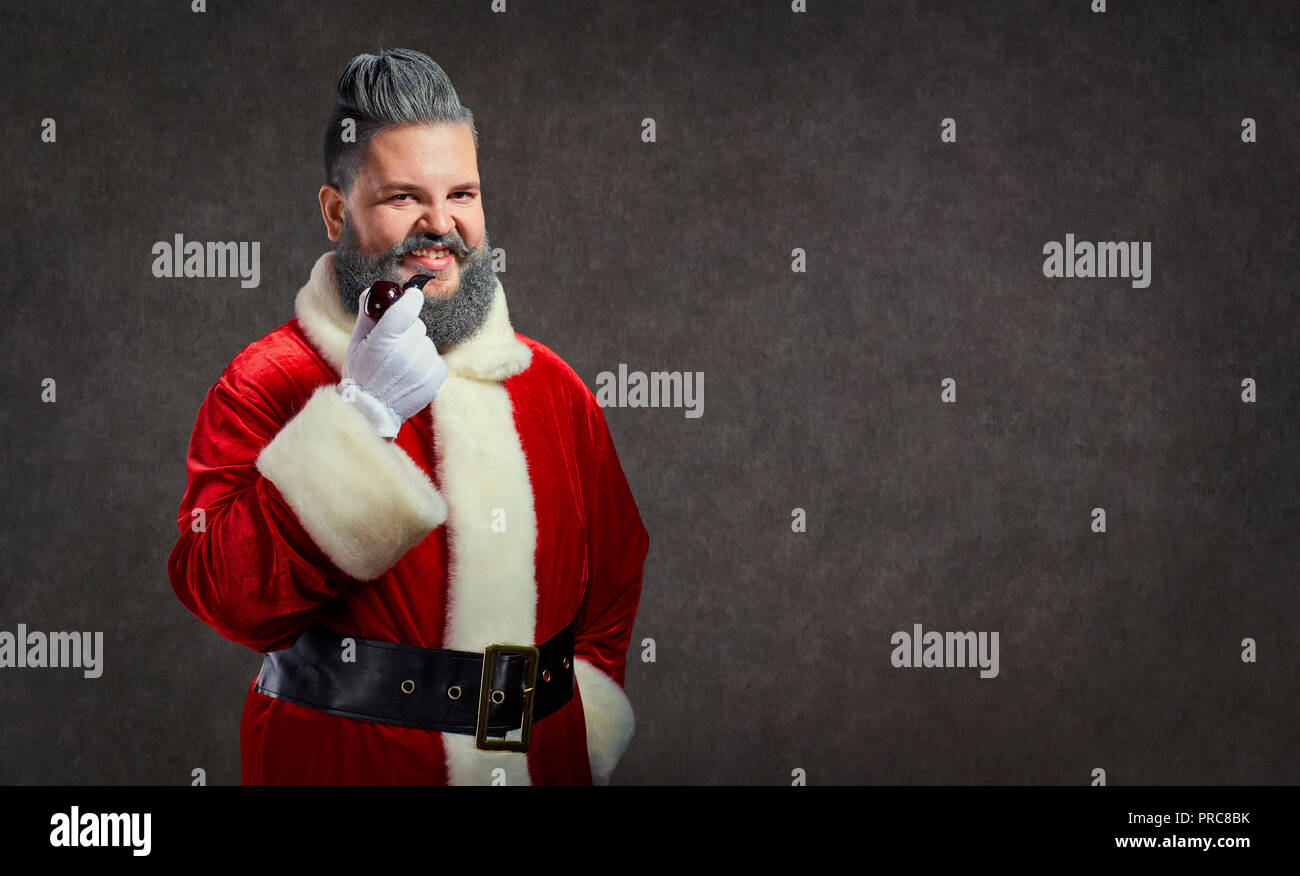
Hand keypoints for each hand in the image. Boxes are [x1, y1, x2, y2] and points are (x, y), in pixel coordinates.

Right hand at [336, 285, 446, 437]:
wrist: (372, 411)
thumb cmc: (361, 375)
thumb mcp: (356, 343)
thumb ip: (367, 314)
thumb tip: (376, 290)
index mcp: (384, 340)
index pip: (408, 306)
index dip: (411, 298)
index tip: (410, 298)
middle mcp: (406, 353)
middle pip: (418, 324)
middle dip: (407, 329)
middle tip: (393, 345)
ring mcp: (422, 367)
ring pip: (426, 342)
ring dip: (416, 347)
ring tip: (400, 364)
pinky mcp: (435, 379)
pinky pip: (435, 358)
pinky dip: (425, 362)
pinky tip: (410, 372)